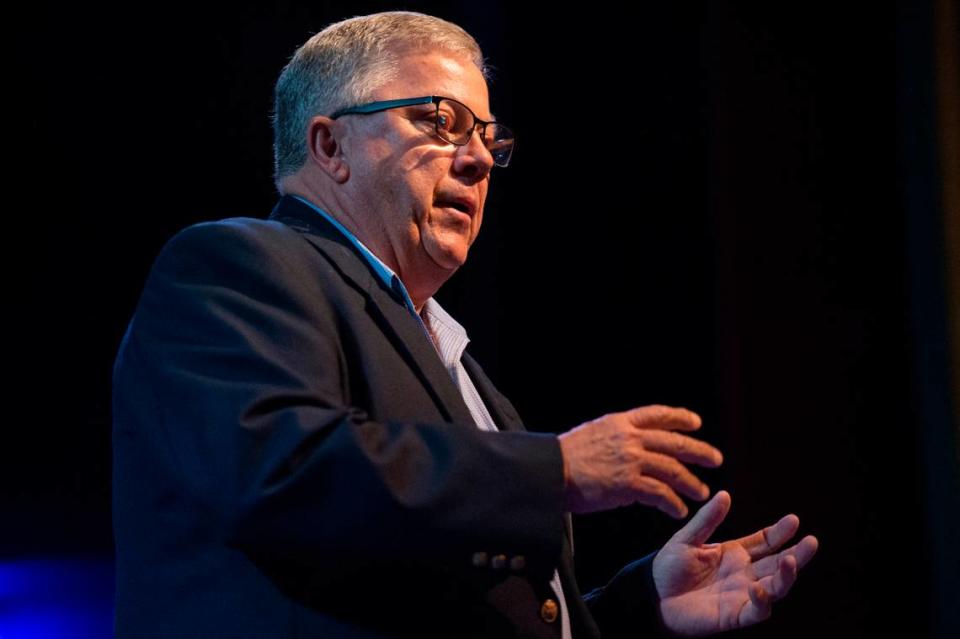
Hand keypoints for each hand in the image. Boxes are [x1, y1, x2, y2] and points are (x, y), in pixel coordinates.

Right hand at [558, 405, 722, 516]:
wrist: (548, 472)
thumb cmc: (563, 458)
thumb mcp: (592, 434)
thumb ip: (615, 438)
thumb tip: (633, 449)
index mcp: (619, 422)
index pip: (657, 414)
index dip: (679, 417)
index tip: (695, 423)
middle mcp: (629, 438)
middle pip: (674, 441)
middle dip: (698, 450)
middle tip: (715, 458)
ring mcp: (630, 460)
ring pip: (672, 469)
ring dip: (690, 482)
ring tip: (701, 492)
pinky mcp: (628, 484)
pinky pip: (660, 494)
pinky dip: (673, 503)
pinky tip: (678, 510)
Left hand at [654, 491, 818, 635]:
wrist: (652, 596)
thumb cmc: (668, 568)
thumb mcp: (687, 539)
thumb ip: (707, 520)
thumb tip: (725, 494)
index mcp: (734, 554)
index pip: (765, 542)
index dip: (780, 532)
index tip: (794, 520)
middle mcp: (743, 574)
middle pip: (778, 564)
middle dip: (797, 555)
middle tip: (812, 542)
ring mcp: (741, 595)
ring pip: (775, 588)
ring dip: (786, 577)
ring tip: (791, 562)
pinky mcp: (734, 615)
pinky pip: (757, 611)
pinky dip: (762, 602)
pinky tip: (758, 589)